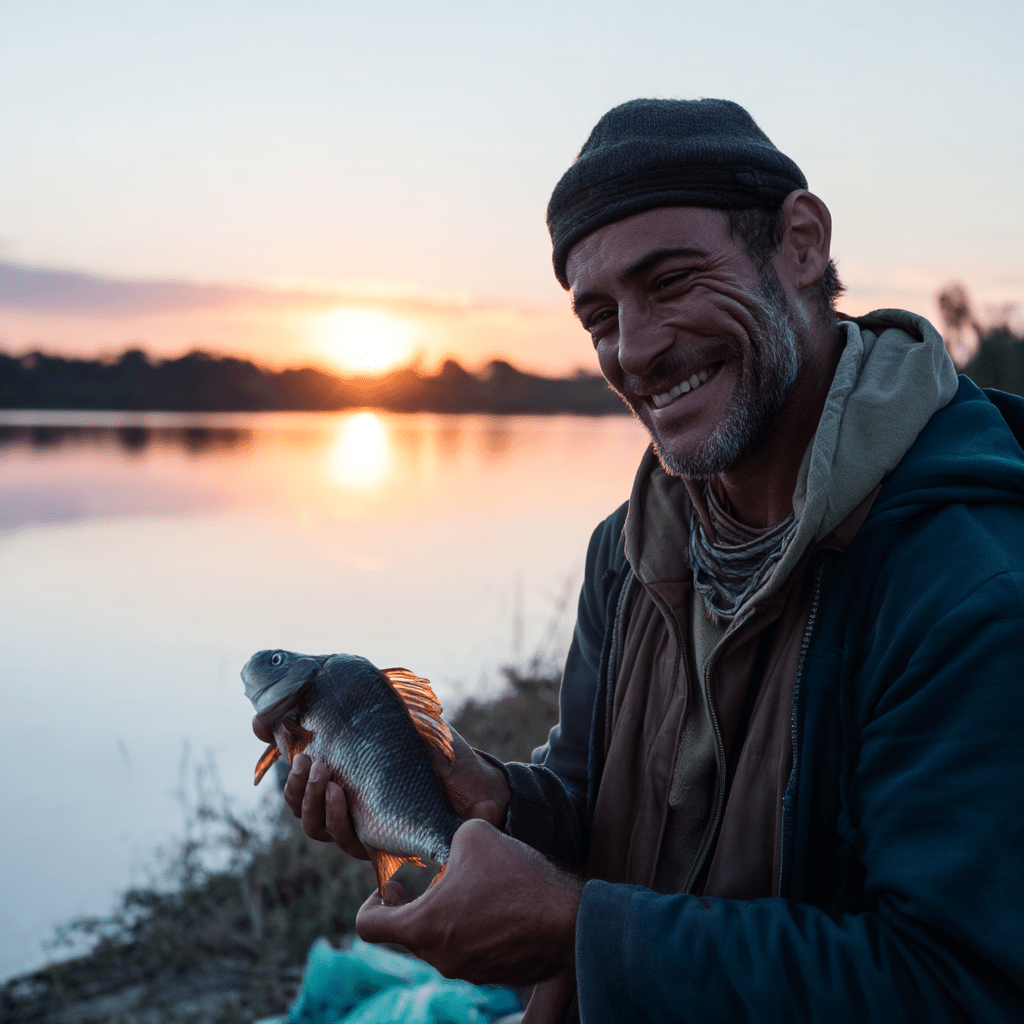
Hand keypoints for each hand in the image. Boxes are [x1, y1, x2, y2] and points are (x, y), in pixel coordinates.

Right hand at [265, 716, 510, 853]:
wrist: (482, 790)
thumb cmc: (447, 754)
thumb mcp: (409, 717)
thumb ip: (380, 699)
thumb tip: (339, 669)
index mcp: (348, 770)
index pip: (300, 767)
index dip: (277, 751)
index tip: (261, 729)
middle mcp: (349, 800)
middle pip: (299, 803)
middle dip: (293, 784)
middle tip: (306, 760)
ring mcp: (362, 823)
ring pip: (313, 824)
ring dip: (311, 799)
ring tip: (326, 773)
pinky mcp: (379, 842)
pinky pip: (342, 839)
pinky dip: (336, 817)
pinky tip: (343, 794)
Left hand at [356, 818, 581, 985]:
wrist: (568, 919)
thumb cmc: (516, 878)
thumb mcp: (475, 835)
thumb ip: (456, 828)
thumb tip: (471, 808)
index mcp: (423, 927)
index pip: (368, 927)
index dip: (373, 902)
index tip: (393, 886)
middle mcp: (439, 958)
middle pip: (410, 932)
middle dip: (421, 902)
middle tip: (443, 877)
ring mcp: (468, 971)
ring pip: (444, 942)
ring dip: (452, 916)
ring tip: (478, 887)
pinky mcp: (495, 975)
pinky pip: (473, 951)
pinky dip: (477, 930)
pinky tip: (501, 905)